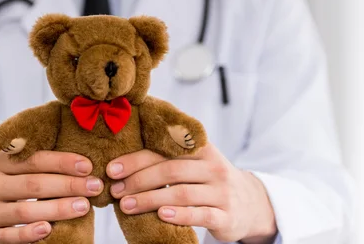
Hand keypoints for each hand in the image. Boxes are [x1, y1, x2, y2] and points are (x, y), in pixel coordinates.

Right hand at [0, 150, 103, 243]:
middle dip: (68, 185)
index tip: (87, 165)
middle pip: (34, 185)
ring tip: (84, 206)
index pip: (34, 159)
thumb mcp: (2, 163)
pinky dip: (29, 234)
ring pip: (25, 211)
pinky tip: (49, 229)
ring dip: (58, 209)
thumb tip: (74, 152)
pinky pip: (10, 236)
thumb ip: (28, 156)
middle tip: (95, 186)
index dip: (62, 162)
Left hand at [106, 144, 276, 243]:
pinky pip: (201, 214)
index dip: (136, 159)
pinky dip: (180, 215)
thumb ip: (168, 153)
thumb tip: (123, 156)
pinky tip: (161, 215)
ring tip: (127, 206)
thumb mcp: (196, 160)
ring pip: (181, 193)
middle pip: (170, 170)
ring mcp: (221, 191)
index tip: (112, 169)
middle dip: (138, 180)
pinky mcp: (226, 215)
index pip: (164, 149)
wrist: (251, 203)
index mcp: (201, 148)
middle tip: (116, 190)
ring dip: (150, 199)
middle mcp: (213, 166)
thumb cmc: (209, 179)